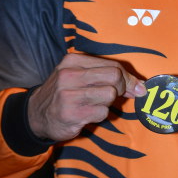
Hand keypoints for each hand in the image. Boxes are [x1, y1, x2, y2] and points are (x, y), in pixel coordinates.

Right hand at [27, 53, 145, 141]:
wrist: (36, 116)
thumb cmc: (63, 94)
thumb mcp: (79, 77)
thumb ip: (107, 77)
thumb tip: (141, 86)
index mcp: (72, 61)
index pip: (112, 65)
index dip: (128, 78)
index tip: (135, 87)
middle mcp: (69, 75)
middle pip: (115, 77)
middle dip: (122, 88)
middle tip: (115, 96)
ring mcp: (69, 94)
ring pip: (110, 95)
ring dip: (107, 103)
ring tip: (94, 104)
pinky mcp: (72, 113)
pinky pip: (102, 113)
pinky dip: (99, 115)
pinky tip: (86, 114)